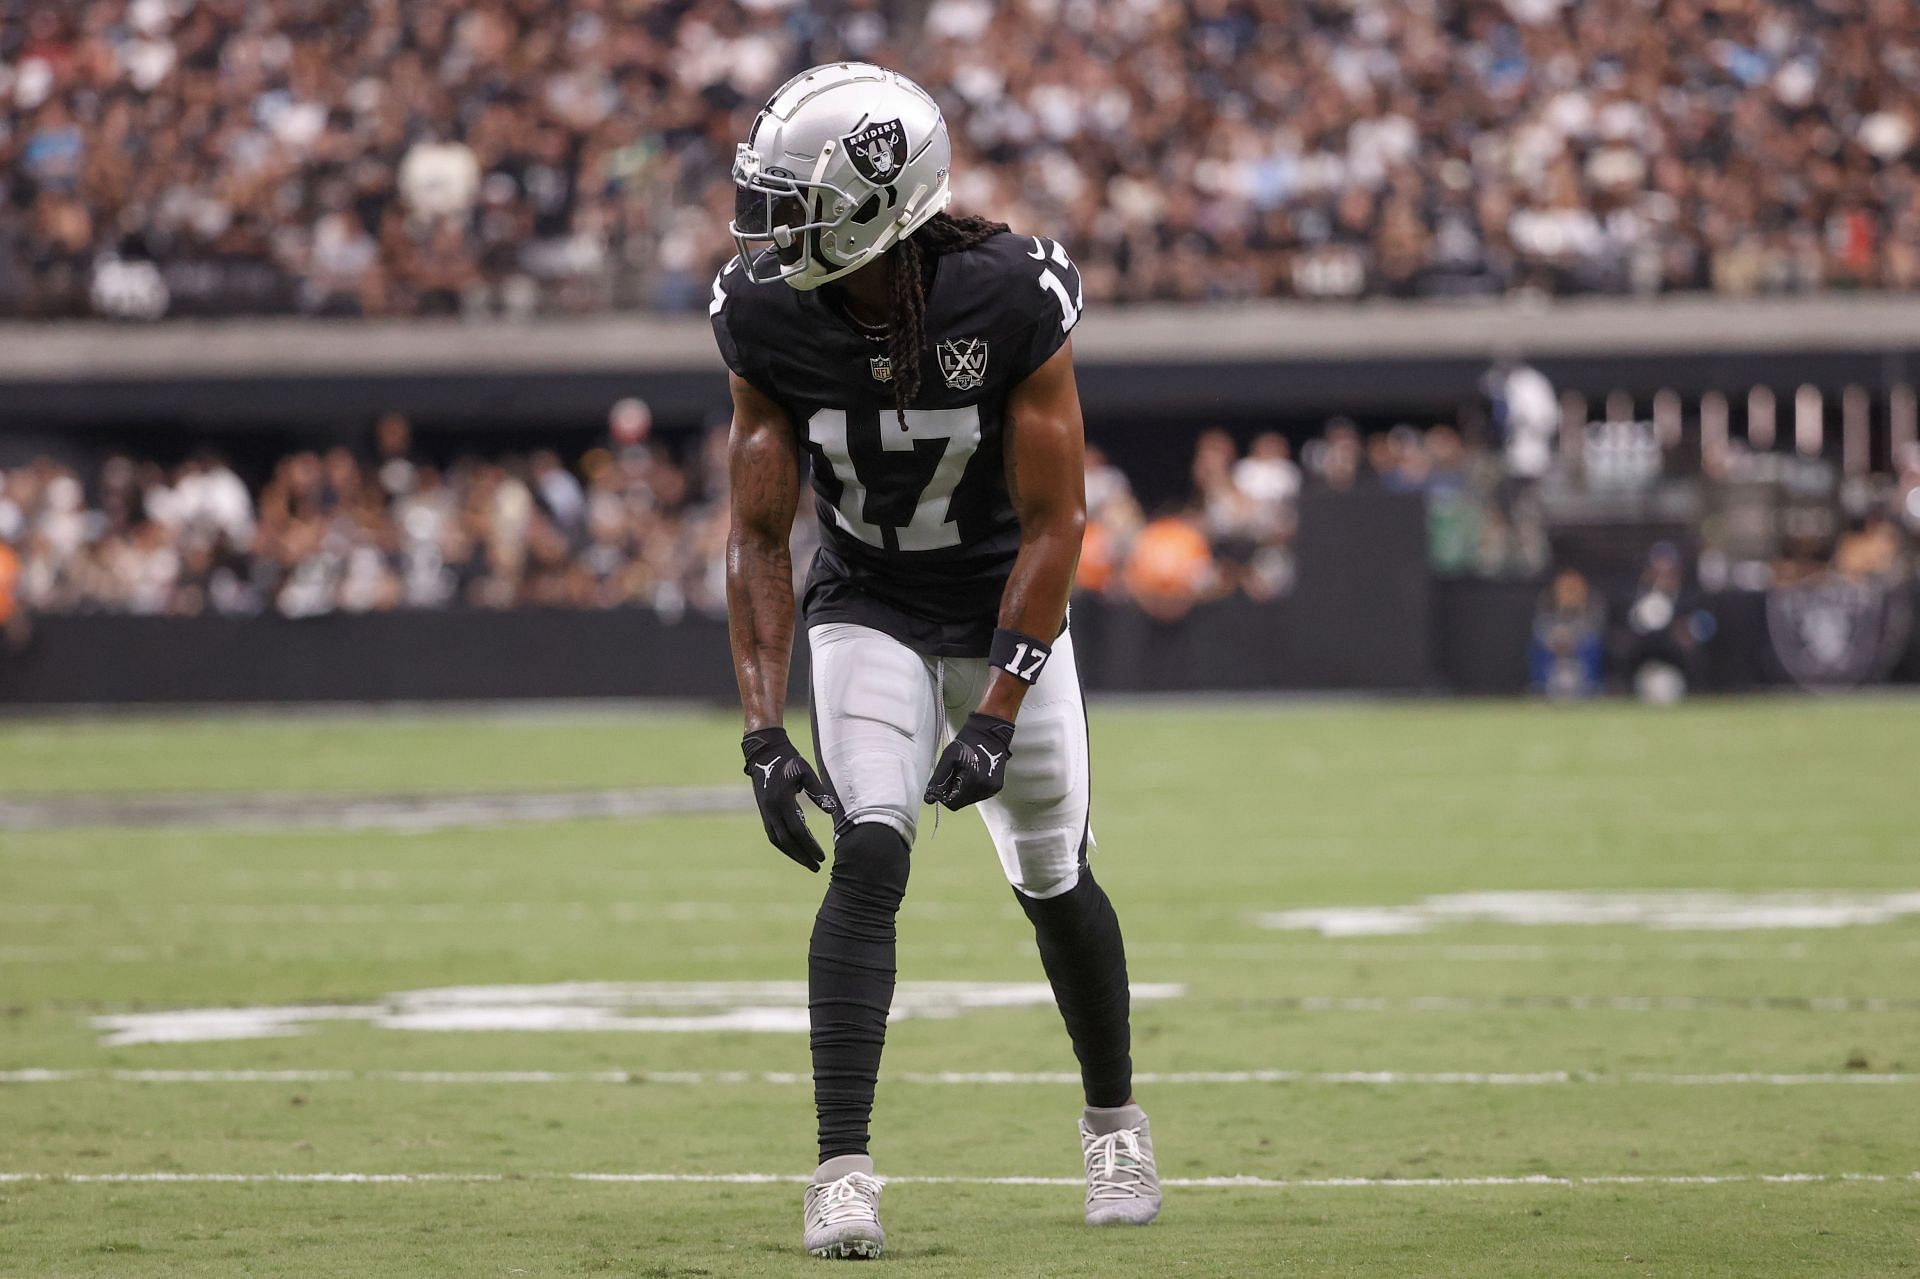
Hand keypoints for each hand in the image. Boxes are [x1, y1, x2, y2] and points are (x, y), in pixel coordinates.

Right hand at [742, 727, 839, 871]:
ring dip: (792, 854)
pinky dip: (784, 846)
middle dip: (802, 856)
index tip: (822, 857)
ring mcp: (765, 812)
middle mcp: (771, 810)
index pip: (797, 830)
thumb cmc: (789, 760)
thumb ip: (819, 791)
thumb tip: (831, 811)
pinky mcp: (764, 812)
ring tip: (807, 863)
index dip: (810, 845)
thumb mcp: (806, 772)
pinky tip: (795, 850)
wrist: (764, 753)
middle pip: (786, 841)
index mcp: (782, 801)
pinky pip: (773, 834)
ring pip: (777, 840)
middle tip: (816, 867)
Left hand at [923, 712, 1014, 811]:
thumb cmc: (968, 742)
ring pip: (970, 799)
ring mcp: (992, 789)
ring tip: (965, 771)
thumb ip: (938, 780)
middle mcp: (984, 789)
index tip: (944, 782)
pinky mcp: (996, 786)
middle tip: (954, 773)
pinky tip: (973, 773)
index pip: (952, 804)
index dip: (944, 795)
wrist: (989, 732)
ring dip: (963, 789)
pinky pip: (979, 794)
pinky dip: (972, 787)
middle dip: (954, 791)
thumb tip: (929, 799)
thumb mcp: (948, 758)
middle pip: (961, 802)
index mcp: (972, 783)